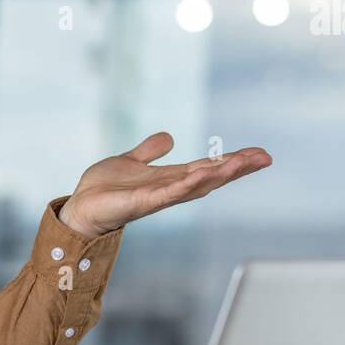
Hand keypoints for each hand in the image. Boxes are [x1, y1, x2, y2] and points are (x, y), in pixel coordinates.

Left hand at [58, 132, 271, 238]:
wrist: (80, 208)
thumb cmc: (103, 189)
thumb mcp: (130, 161)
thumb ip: (150, 151)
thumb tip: (170, 137)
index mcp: (170, 178)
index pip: (208, 167)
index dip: (232, 160)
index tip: (258, 153)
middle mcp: (170, 189)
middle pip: (211, 176)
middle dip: (237, 168)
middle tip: (264, 157)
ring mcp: (159, 197)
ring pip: (196, 185)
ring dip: (219, 174)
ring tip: (242, 162)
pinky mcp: (143, 203)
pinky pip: (170, 193)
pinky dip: (187, 184)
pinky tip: (203, 173)